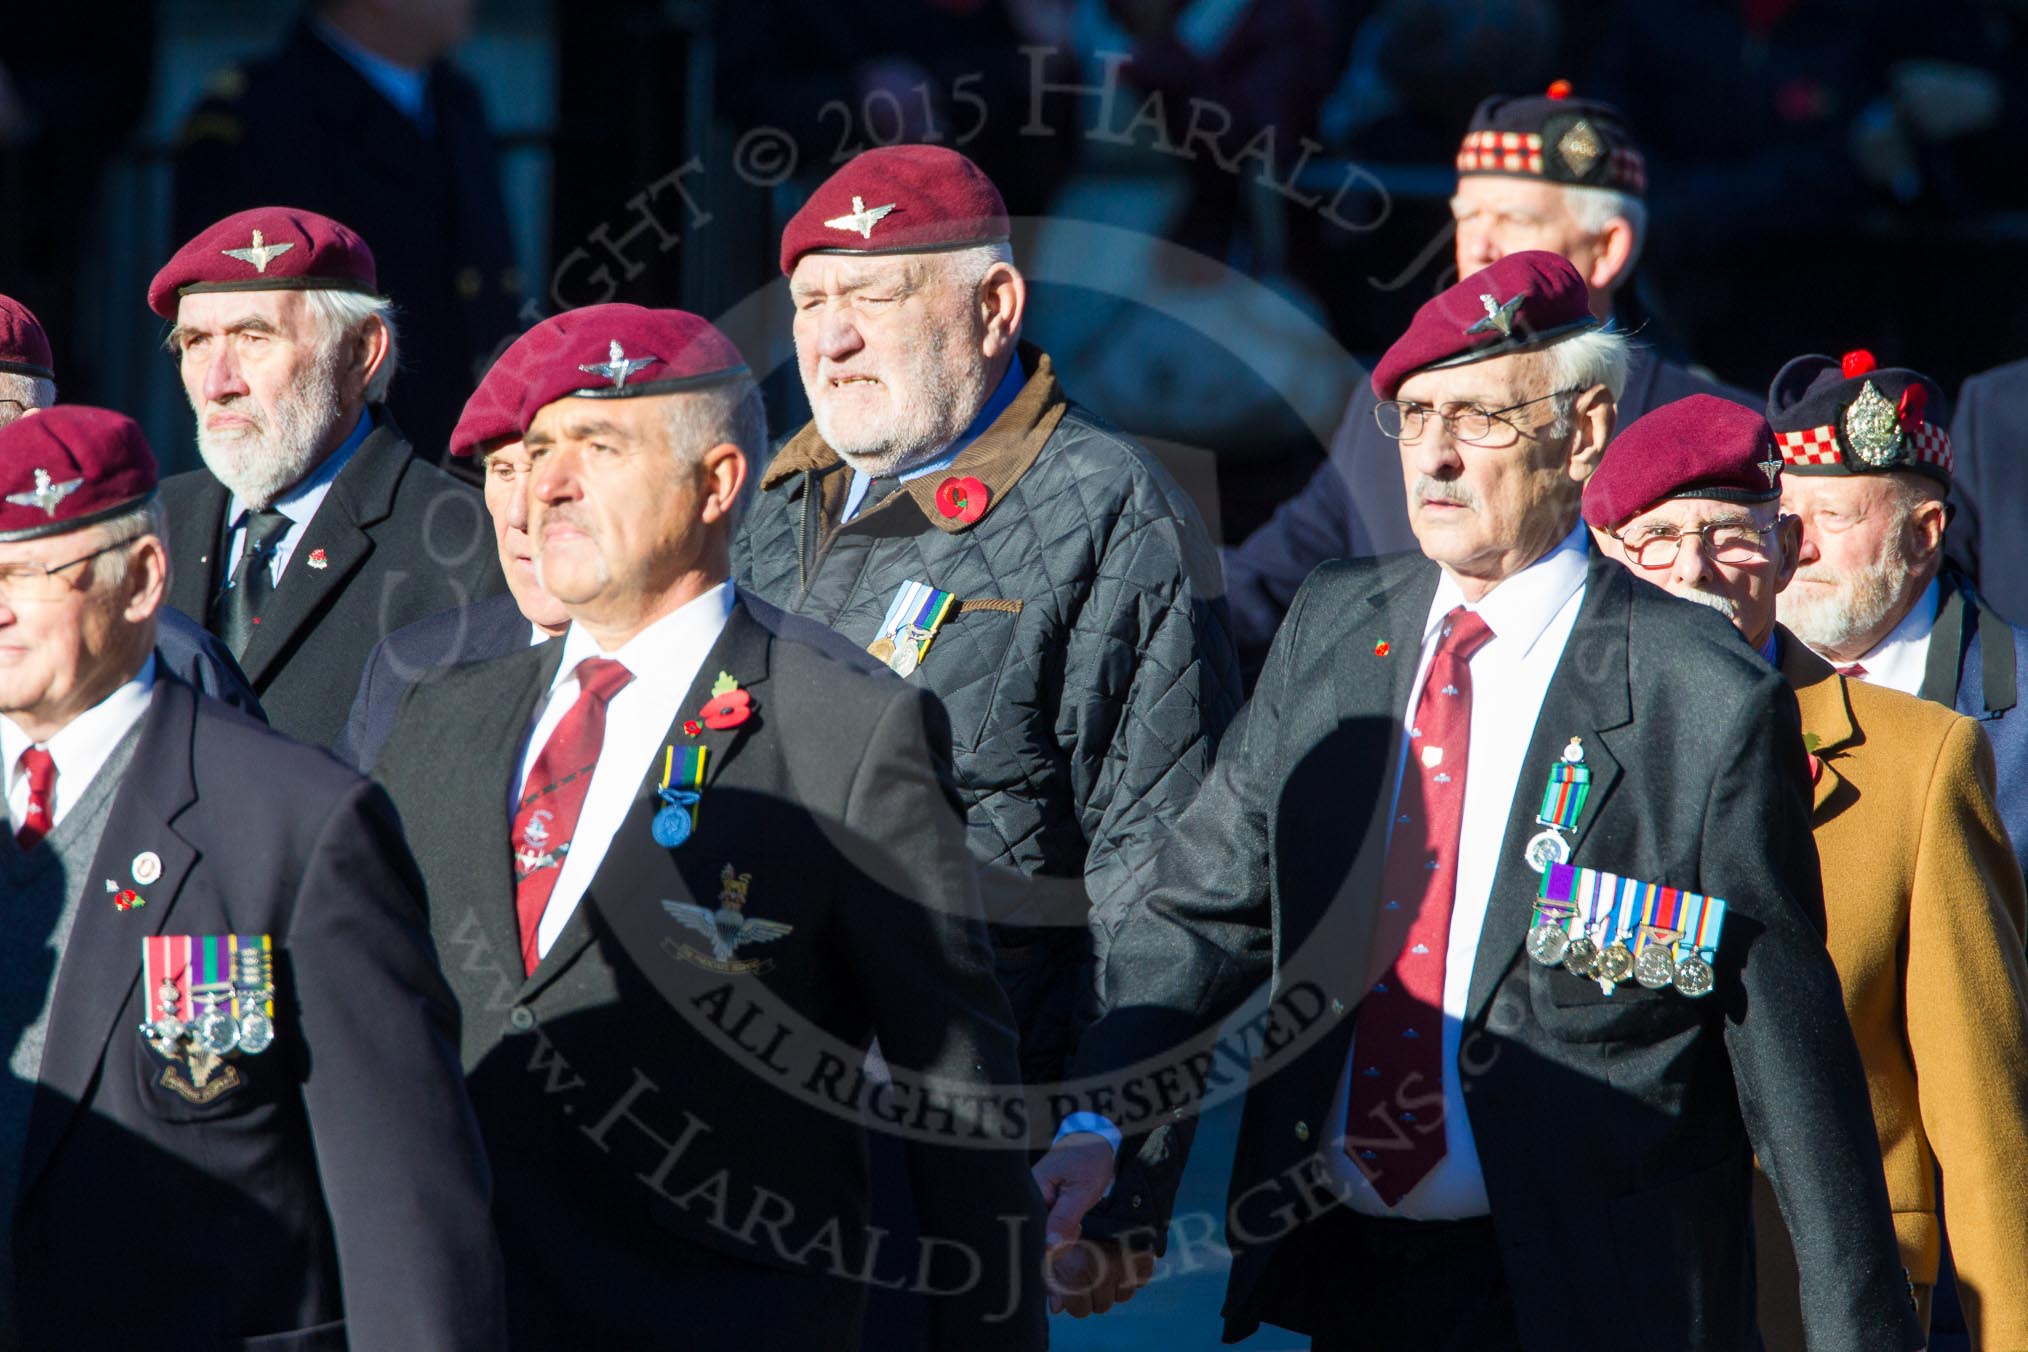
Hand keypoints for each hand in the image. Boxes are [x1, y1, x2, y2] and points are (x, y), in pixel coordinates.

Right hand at [1033, 1133, 1143, 1314]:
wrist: (1094, 1139)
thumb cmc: (1088, 1158)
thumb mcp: (1081, 1189)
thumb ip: (1065, 1218)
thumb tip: (1053, 1247)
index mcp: (1032, 1192)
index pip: (1032, 1235)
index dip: (1040, 1265)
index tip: (1049, 1292)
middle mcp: (1030, 1201)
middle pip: (1031, 1242)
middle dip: (1042, 1273)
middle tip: (1054, 1305)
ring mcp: (1038, 1205)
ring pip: (1040, 1242)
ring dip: (1049, 1268)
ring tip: (1057, 1302)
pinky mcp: (1048, 1209)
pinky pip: (1049, 1236)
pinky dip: (1056, 1255)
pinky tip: (1060, 1279)